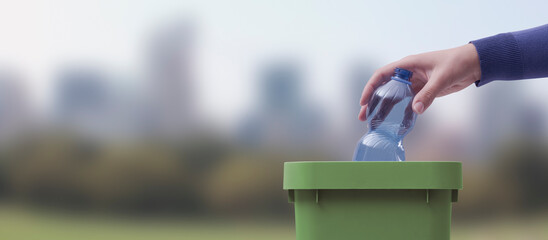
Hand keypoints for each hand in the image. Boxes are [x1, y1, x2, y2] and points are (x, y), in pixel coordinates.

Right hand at [358, 44, 480, 120]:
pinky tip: (395, 124)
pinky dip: (401, 113)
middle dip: (372, 101)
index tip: (364, 101)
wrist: (474, 64)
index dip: (370, 87)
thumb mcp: (442, 78)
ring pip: (394, 97)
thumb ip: (428, 94)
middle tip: (363, 116)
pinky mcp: (423, 91)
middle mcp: (408, 73)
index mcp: (408, 65)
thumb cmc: (457, 63)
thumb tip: (416, 110)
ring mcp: (415, 83)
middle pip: (384, 88)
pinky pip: (408, 103)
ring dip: (384, 109)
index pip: (382, 75)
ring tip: (374, 122)